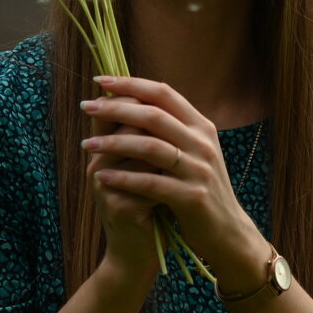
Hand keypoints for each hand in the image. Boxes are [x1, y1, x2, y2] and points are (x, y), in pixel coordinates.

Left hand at [79, 77, 270, 288]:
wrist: (227, 231)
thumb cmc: (199, 188)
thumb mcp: (193, 152)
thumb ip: (171, 129)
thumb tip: (132, 101)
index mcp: (201, 127)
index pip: (164, 93)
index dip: (131, 84)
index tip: (101, 81)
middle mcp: (203, 143)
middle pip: (154, 115)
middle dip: (116, 108)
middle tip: (86, 106)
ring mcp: (200, 170)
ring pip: (150, 147)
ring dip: (113, 144)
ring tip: (86, 144)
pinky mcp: (192, 197)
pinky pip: (150, 183)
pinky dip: (122, 178)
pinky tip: (100, 177)